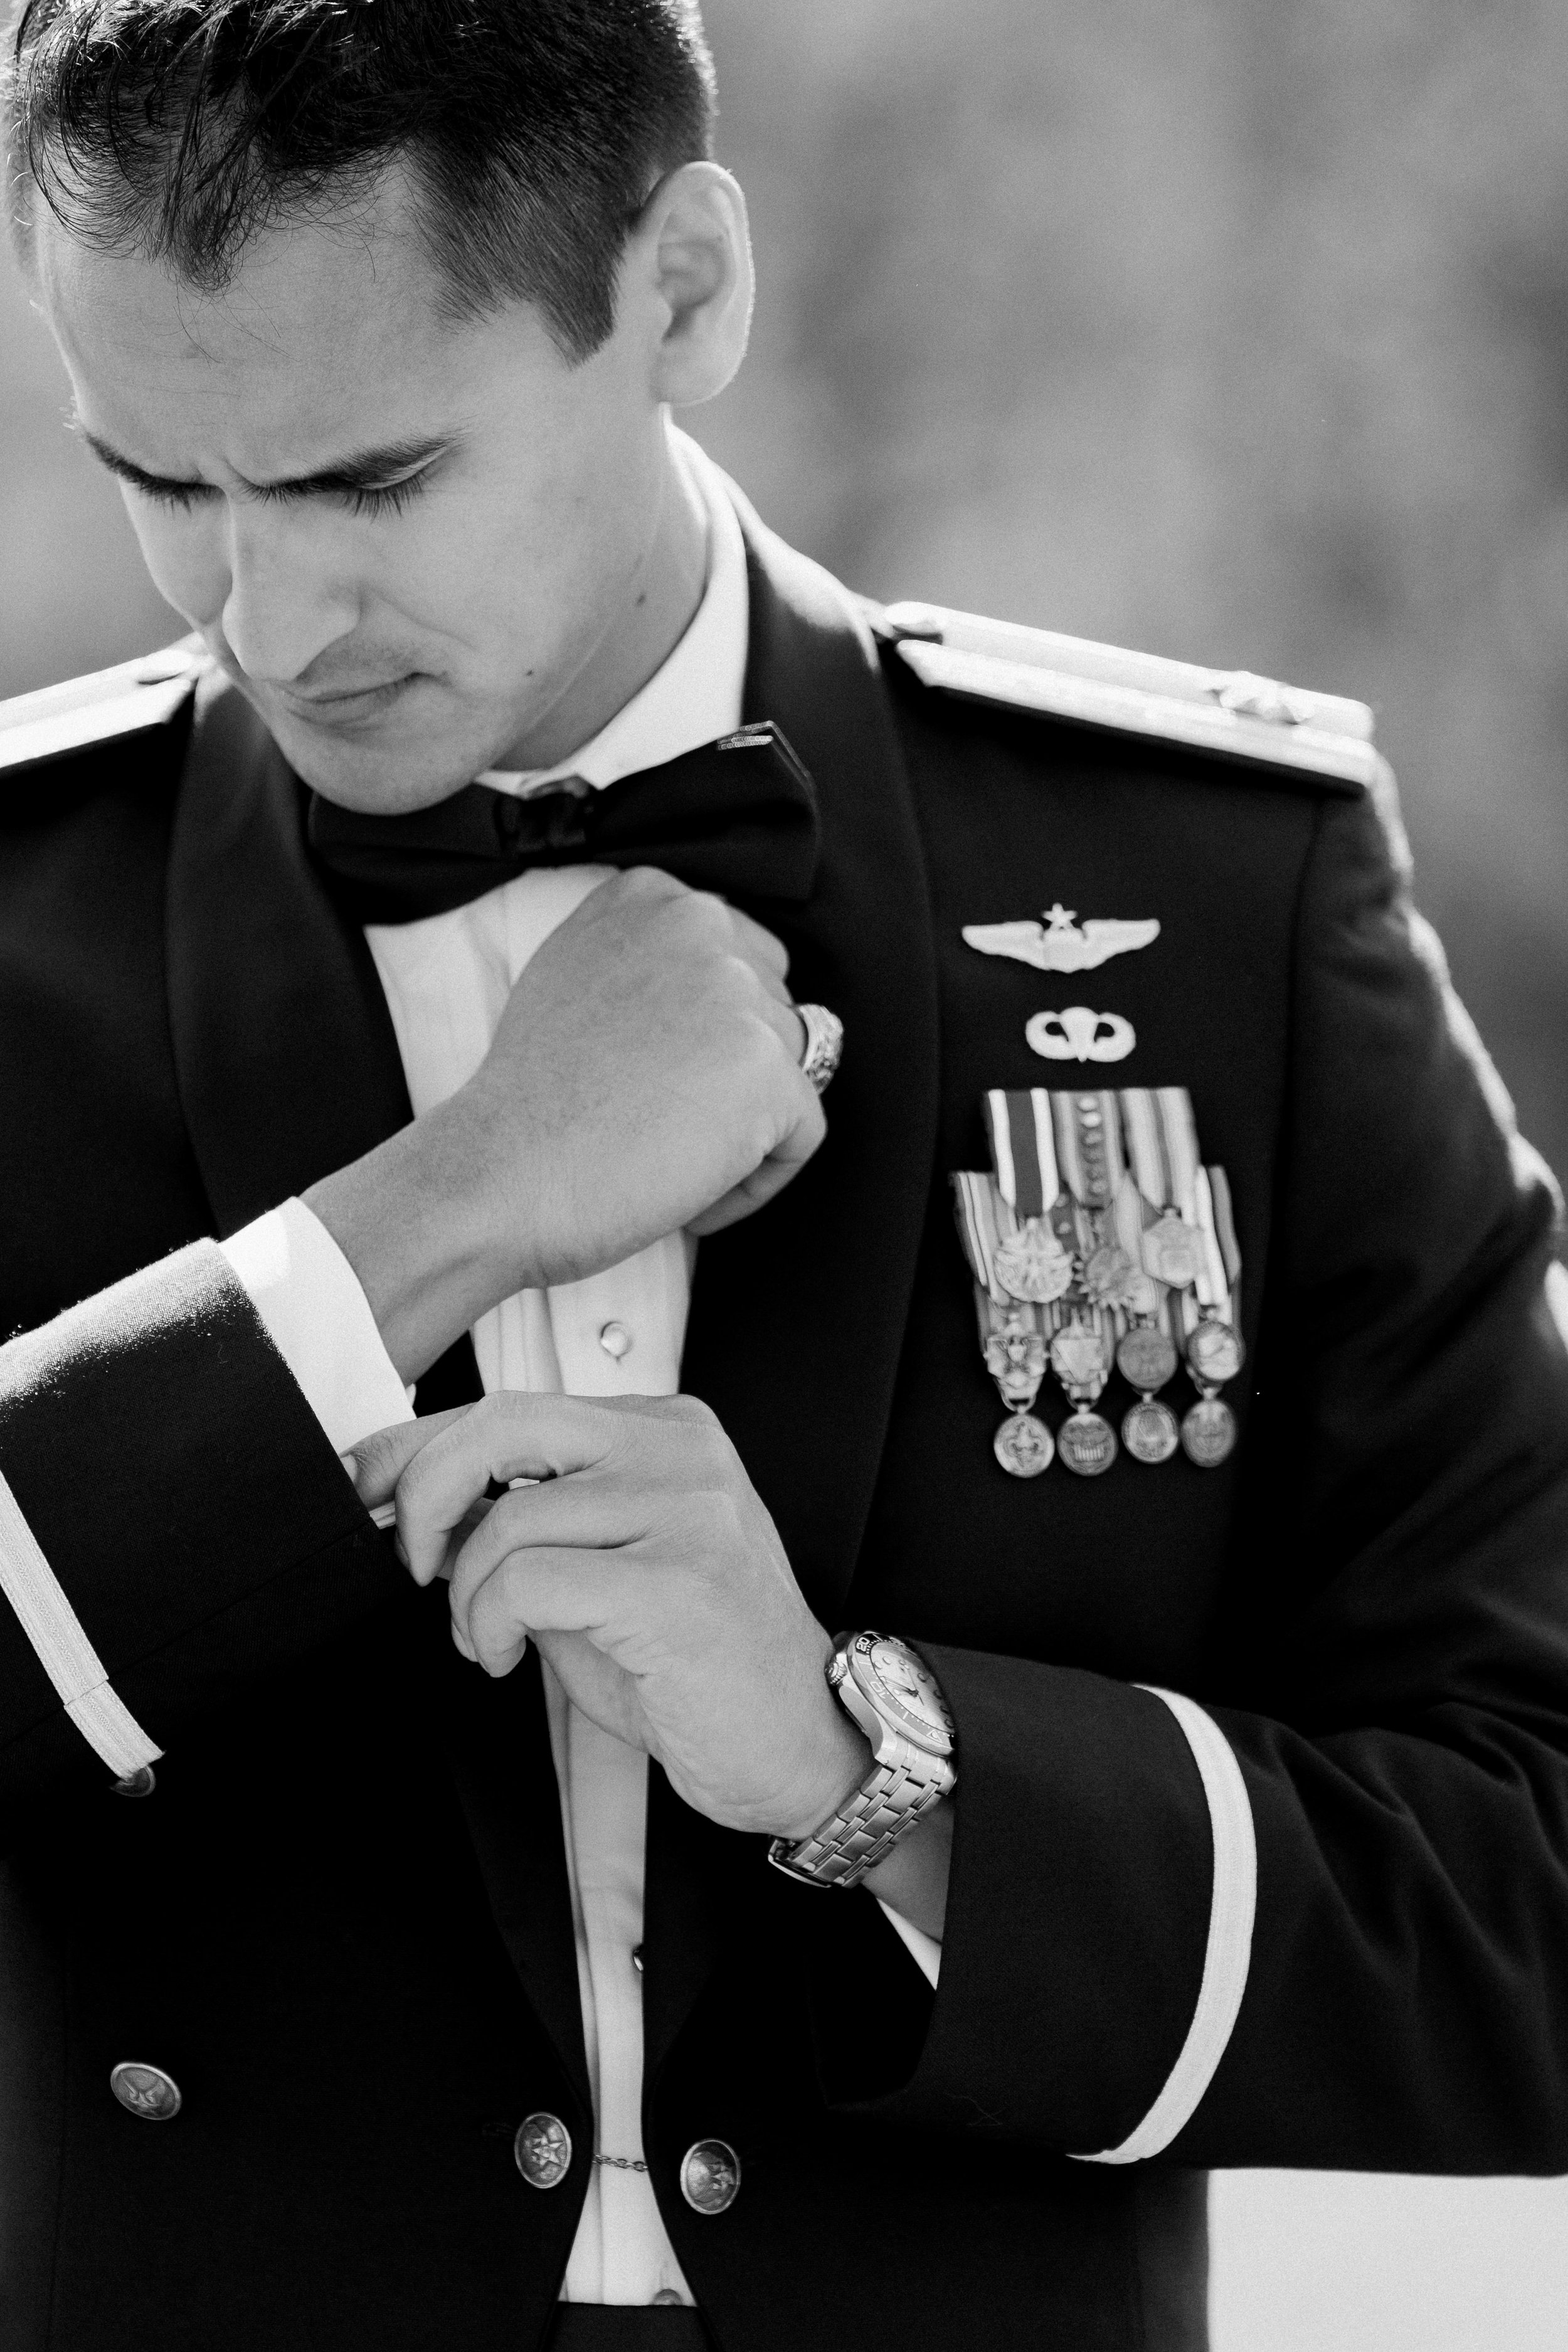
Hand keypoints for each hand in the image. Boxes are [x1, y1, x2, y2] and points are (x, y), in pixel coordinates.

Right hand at [305, 868, 824, 1378]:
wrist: (496, 1176)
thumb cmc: (525, 1105)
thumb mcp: (571, 978)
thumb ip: (649, 962)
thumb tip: (721, 1001)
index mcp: (653, 897)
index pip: (743, 960)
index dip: (710, 1037)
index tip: (653, 1079)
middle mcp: (702, 923)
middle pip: (774, 1016)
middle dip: (728, 1082)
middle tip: (652, 1127)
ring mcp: (741, 993)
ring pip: (791, 1075)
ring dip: (742, 1130)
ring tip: (663, 1159)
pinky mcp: (770, 1072)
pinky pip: (800, 1139)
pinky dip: (752, 1182)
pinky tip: (687, 1194)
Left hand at [349, 1391, 870, 1839]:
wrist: (801, 1743)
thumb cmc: (698, 1664)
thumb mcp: (599, 1570)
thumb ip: (525, 1525)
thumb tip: (418, 1505)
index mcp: (665, 1430)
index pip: (514, 1406)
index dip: (418, 1443)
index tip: (363, 1482)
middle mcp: (680, 1451)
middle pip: (504, 1423)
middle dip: (424, 1491)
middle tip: (411, 1563)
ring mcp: (687, 1510)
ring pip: (508, 1517)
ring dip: (464, 1593)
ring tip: (481, 1636)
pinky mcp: (677, 1582)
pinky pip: (528, 1581)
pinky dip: (486, 1624)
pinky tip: (501, 1656)